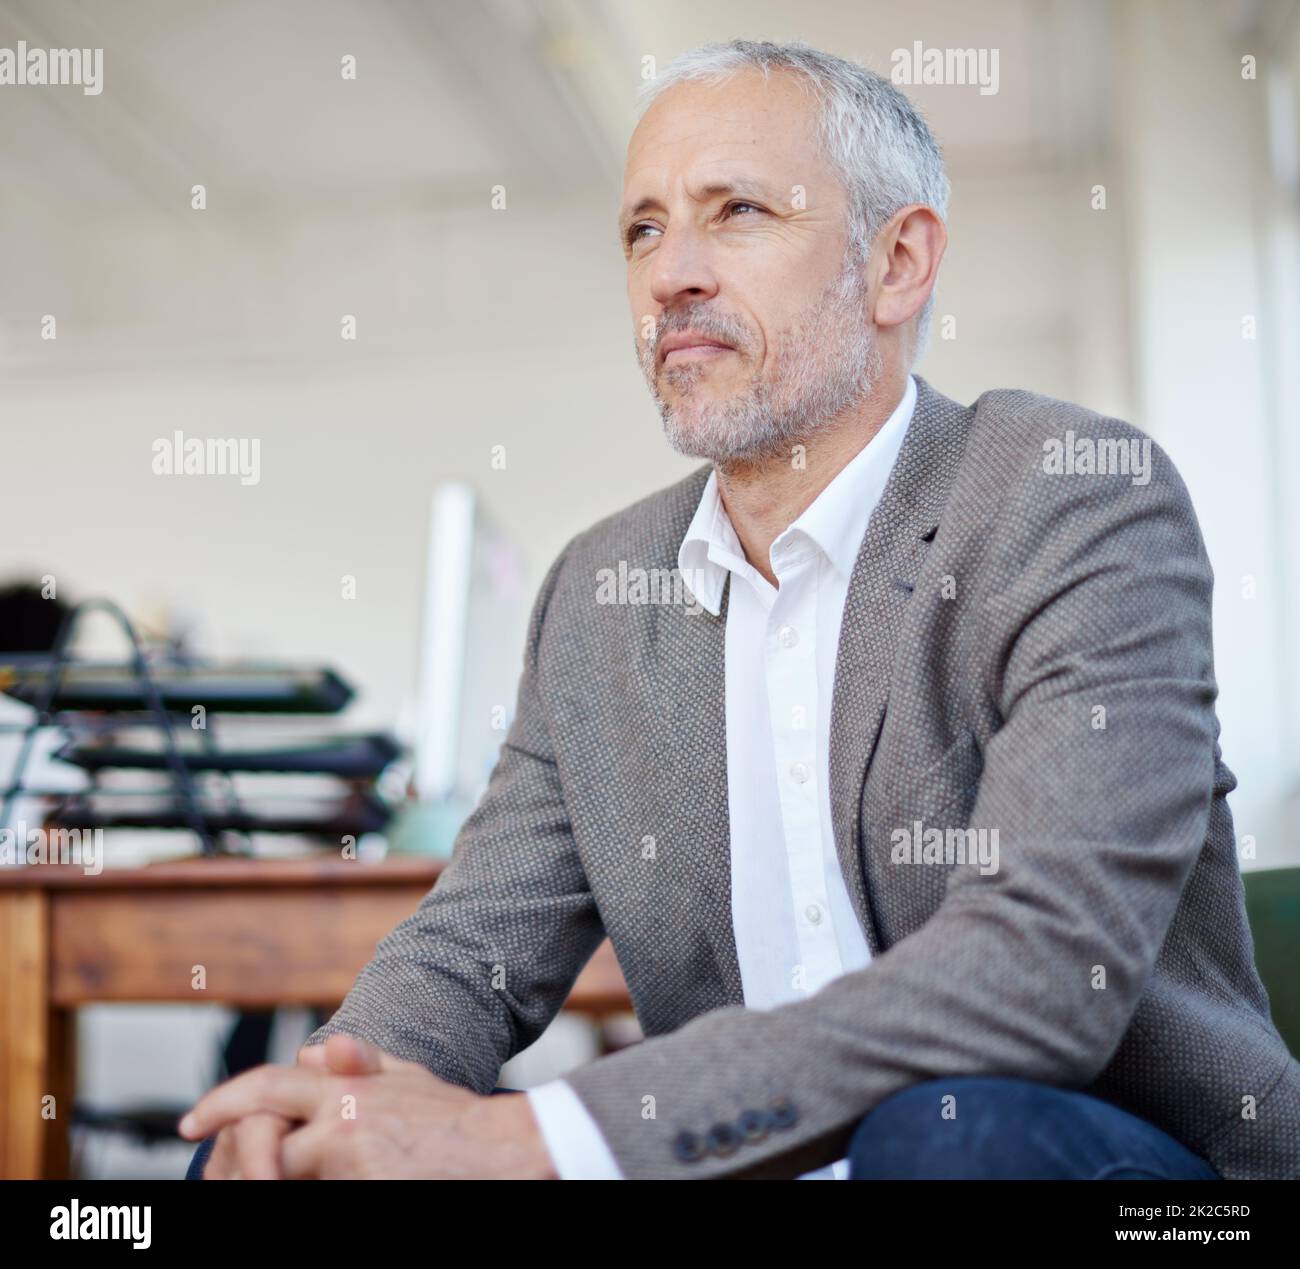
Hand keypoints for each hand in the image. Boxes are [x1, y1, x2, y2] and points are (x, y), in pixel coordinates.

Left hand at [180, 1034, 556, 1178]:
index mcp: (349, 1088)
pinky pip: (321, 1197)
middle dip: (245, 1163)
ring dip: (292, 1179)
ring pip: (287, 1176)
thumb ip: (364, 1064)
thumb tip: (320, 1045)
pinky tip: (358, 1183)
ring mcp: (353, 1158)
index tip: (189, 1124)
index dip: (221, 1103)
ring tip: (324, 1176)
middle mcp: (343, 1119)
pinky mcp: (367, 1188)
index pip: (267, 1086)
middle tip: (235, 1173)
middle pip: (261, 1143)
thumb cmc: (461, 1123)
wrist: (508, 1154)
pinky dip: (321, 1192)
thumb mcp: (412, 1081)